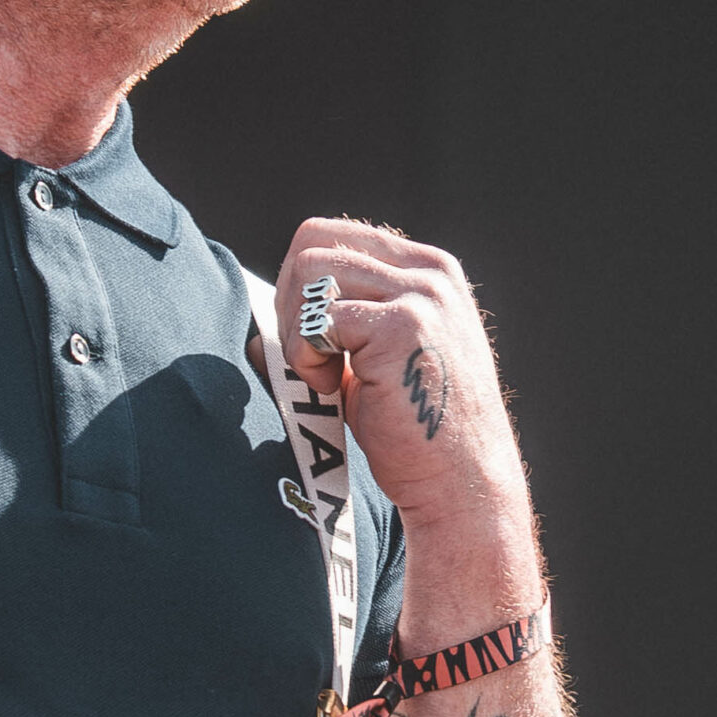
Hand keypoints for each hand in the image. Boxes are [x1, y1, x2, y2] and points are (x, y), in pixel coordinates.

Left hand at [257, 218, 535, 564]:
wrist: (459, 482)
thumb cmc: (411, 431)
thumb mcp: (372, 362)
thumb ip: (333, 328)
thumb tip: (257, 333)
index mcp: (425, 271)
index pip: (331, 234)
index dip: (295, 284)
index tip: (304, 339)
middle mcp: (429, 273)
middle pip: (312, 241)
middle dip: (287, 301)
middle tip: (304, 358)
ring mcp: (421, 295)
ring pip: (310, 272)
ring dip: (297, 330)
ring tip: (321, 377)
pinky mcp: (406, 325)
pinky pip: (320, 318)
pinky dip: (306, 356)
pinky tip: (329, 389)